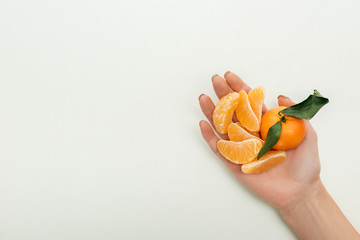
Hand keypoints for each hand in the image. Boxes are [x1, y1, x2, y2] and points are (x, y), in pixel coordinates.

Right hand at [199, 71, 320, 211]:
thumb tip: (281, 96)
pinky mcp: (234, 164)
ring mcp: (241, 148)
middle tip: (214, 80)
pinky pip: (219, 149)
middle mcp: (251, 135)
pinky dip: (210, 137)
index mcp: (266, 126)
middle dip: (223, 95)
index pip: (250, 103)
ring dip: (212, 112)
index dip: (239, 89)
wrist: (299, 192)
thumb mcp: (308, 136)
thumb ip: (297, 116)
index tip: (229, 76)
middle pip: (233, 112)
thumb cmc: (305, 166)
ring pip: (223, 127)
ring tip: (203, 98)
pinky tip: (204, 124)